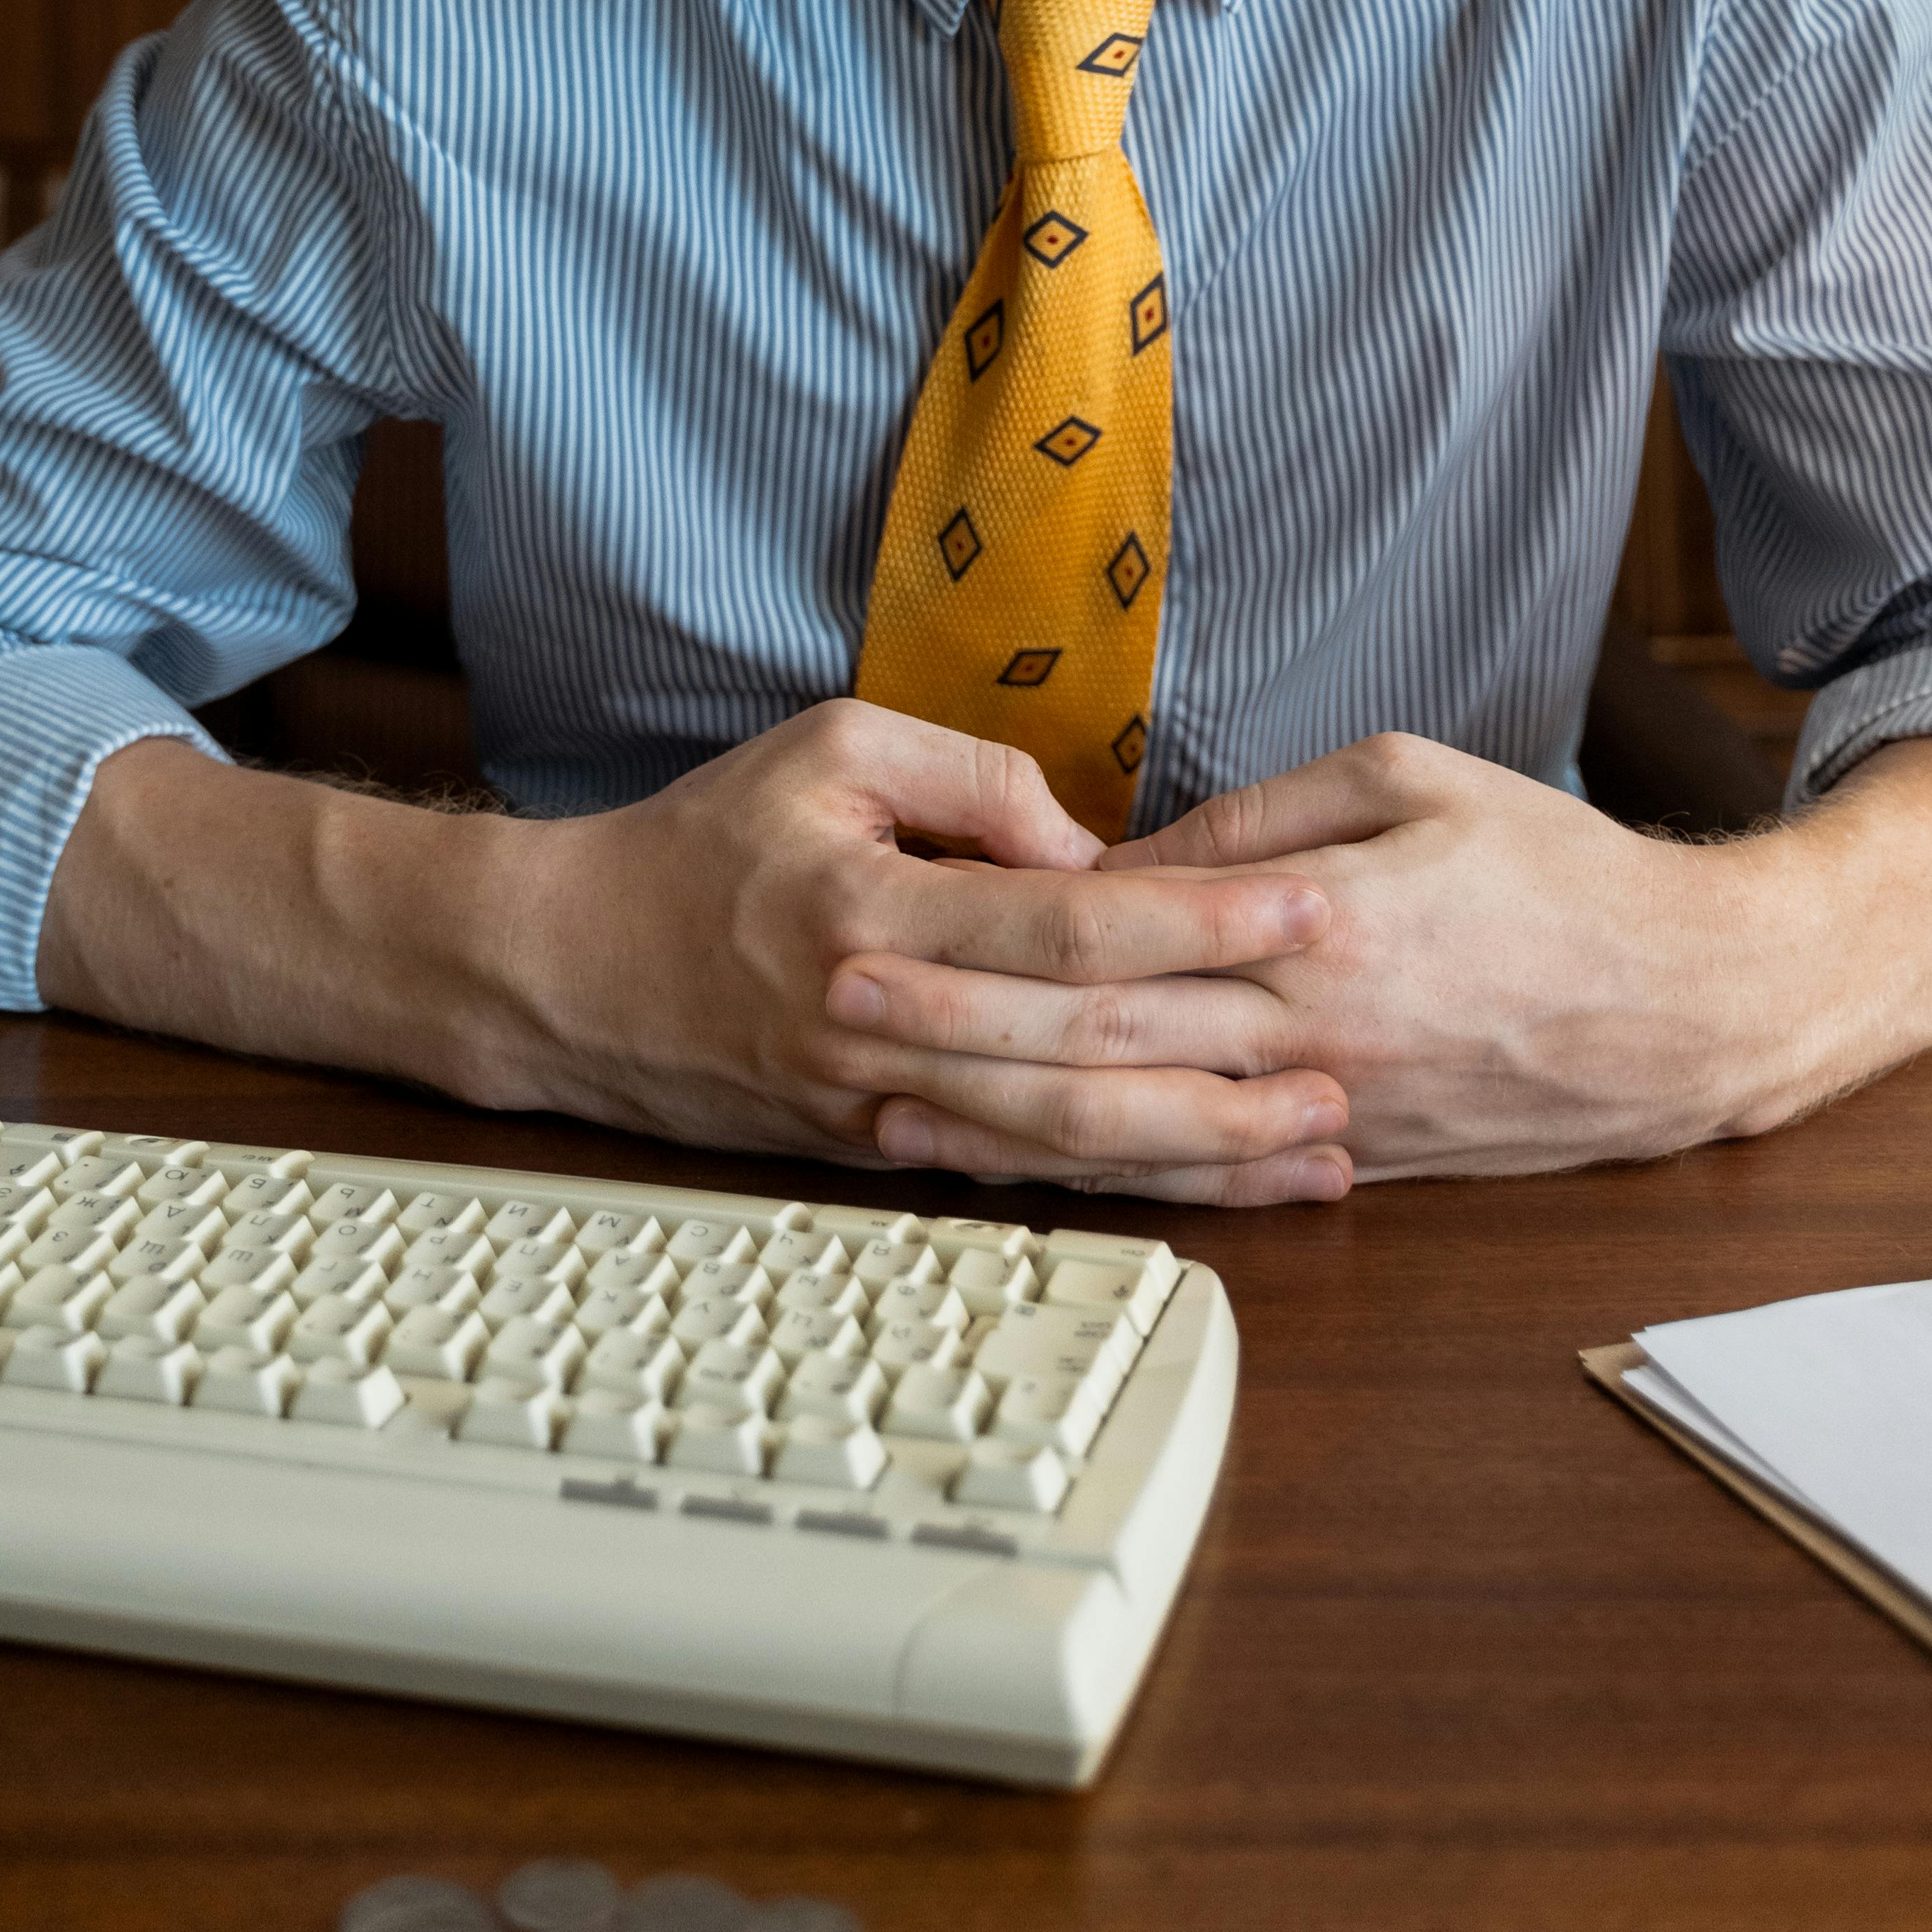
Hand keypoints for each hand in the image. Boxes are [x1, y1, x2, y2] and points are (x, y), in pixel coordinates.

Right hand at [489, 702, 1350, 1199]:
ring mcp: (882, 1111)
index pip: (1073, 928)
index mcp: (876, 912)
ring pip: (1072, 1145)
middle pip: (1091, 1058)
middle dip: (1238, 1061)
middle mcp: (886, 1027)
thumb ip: (973, 779)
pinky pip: (1027, 1178)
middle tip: (1361, 1051)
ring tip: (1325, 1145)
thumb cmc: (707, 838)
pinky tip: (1213, 1181)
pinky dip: (1130, 1186)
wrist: (571, 970)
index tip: (1309, 908)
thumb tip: (1093, 840)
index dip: (1202, 923)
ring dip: (1207, 1152)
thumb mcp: (831, 744)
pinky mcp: (881, 1157)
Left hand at [836, 729, 1931, 1186]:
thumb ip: (1261, 823)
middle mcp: (1307, 1039)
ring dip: (1004, 1130)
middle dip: (952, 1041)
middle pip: (1097, 1054)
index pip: (1116, 953)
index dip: (987, 954)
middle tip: (835, 1017)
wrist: (1689, 1005)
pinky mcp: (1353, 1164)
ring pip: (1134, 1137)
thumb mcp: (1411, 779)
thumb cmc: (1554, 868)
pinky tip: (1027, 1168)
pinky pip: (1204, 1179)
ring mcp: (1329, 1118)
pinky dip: (1105, 1179)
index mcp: (1318, 930)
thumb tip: (1134, 858)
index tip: (881, 932)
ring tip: (888, 1109)